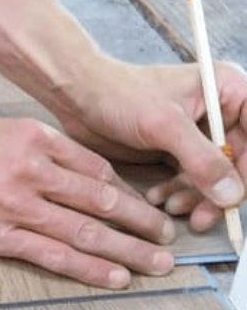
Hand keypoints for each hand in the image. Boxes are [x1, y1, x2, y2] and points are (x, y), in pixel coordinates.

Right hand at [0, 118, 175, 287]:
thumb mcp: (8, 132)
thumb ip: (50, 151)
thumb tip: (95, 180)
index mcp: (37, 141)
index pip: (97, 171)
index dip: (130, 194)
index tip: (148, 210)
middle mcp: (30, 172)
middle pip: (100, 201)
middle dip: (141, 224)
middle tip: (167, 240)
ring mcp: (13, 206)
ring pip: (84, 231)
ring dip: (126, 250)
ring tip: (154, 264)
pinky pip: (51, 255)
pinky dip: (87, 268)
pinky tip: (113, 277)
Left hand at [56, 60, 246, 230]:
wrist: (78, 97)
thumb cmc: (120, 95)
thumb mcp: (165, 126)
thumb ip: (202, 160)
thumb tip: (233, 195)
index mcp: (230, 91)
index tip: (238, 196)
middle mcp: (220, 113)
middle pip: (239, 162)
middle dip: (221, 192)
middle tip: (202, 218)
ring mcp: (198, 135)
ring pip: (214, 177)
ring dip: (196, 197)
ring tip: (171, 207)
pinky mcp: (176, 152)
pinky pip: (189, 181)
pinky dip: (178, 194)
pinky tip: (158, 199)